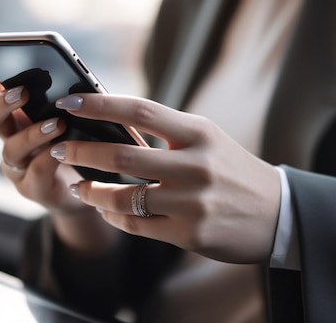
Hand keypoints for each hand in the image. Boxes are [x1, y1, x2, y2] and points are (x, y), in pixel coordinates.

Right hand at [0, 61, 88, 210]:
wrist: (87, 189)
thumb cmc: (77, 148)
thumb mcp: (71, 118)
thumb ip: (60, 98)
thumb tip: (61, 68)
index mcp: (19, 120)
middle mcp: (12, 142)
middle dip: (2, 104)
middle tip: (22, 92)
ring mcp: (18, 167)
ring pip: (12, 148)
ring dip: (33, 134)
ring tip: (57, 123)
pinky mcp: (33, 188)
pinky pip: (36, 171)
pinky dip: (48, 158)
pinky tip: (63, 149)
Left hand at [52, 93, 281, 263]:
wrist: (276, 213)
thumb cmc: (233, 170)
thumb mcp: (208, 140)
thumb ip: (167, 132)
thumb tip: (113, 122)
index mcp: (199, 133)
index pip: (141, 111)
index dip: (100, 104)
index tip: (69, 100)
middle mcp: (195, 166)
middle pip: (122, 154)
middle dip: (81, 150)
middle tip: (58, 147)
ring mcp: (191, 202)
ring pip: (122, 197)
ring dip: (90, 191)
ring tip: (77, 185)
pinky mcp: (188, 234)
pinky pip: (135, 225)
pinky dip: (113, 216)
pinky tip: (104, 209)